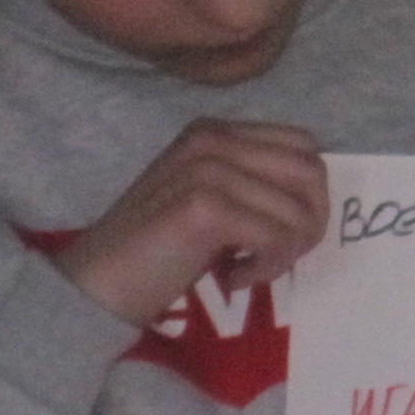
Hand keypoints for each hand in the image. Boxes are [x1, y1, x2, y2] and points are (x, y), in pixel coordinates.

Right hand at [53, 118, 330, 328]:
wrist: (97, 283)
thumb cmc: (158, 250)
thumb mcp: (210, 201)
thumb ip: (255, 185)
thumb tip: (316, 198)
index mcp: (215, 132)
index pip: (305, 147)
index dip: (311, 195)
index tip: (282, 233)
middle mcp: (211, 139)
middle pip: (311, 173)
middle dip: (309, 224)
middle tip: (276, 257)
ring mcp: (206, 169)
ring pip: (299, 211)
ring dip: (285, 253)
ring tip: (247, 270)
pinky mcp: (204, 207)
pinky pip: (276, 237)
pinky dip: (266, 267)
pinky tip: (232, 278)